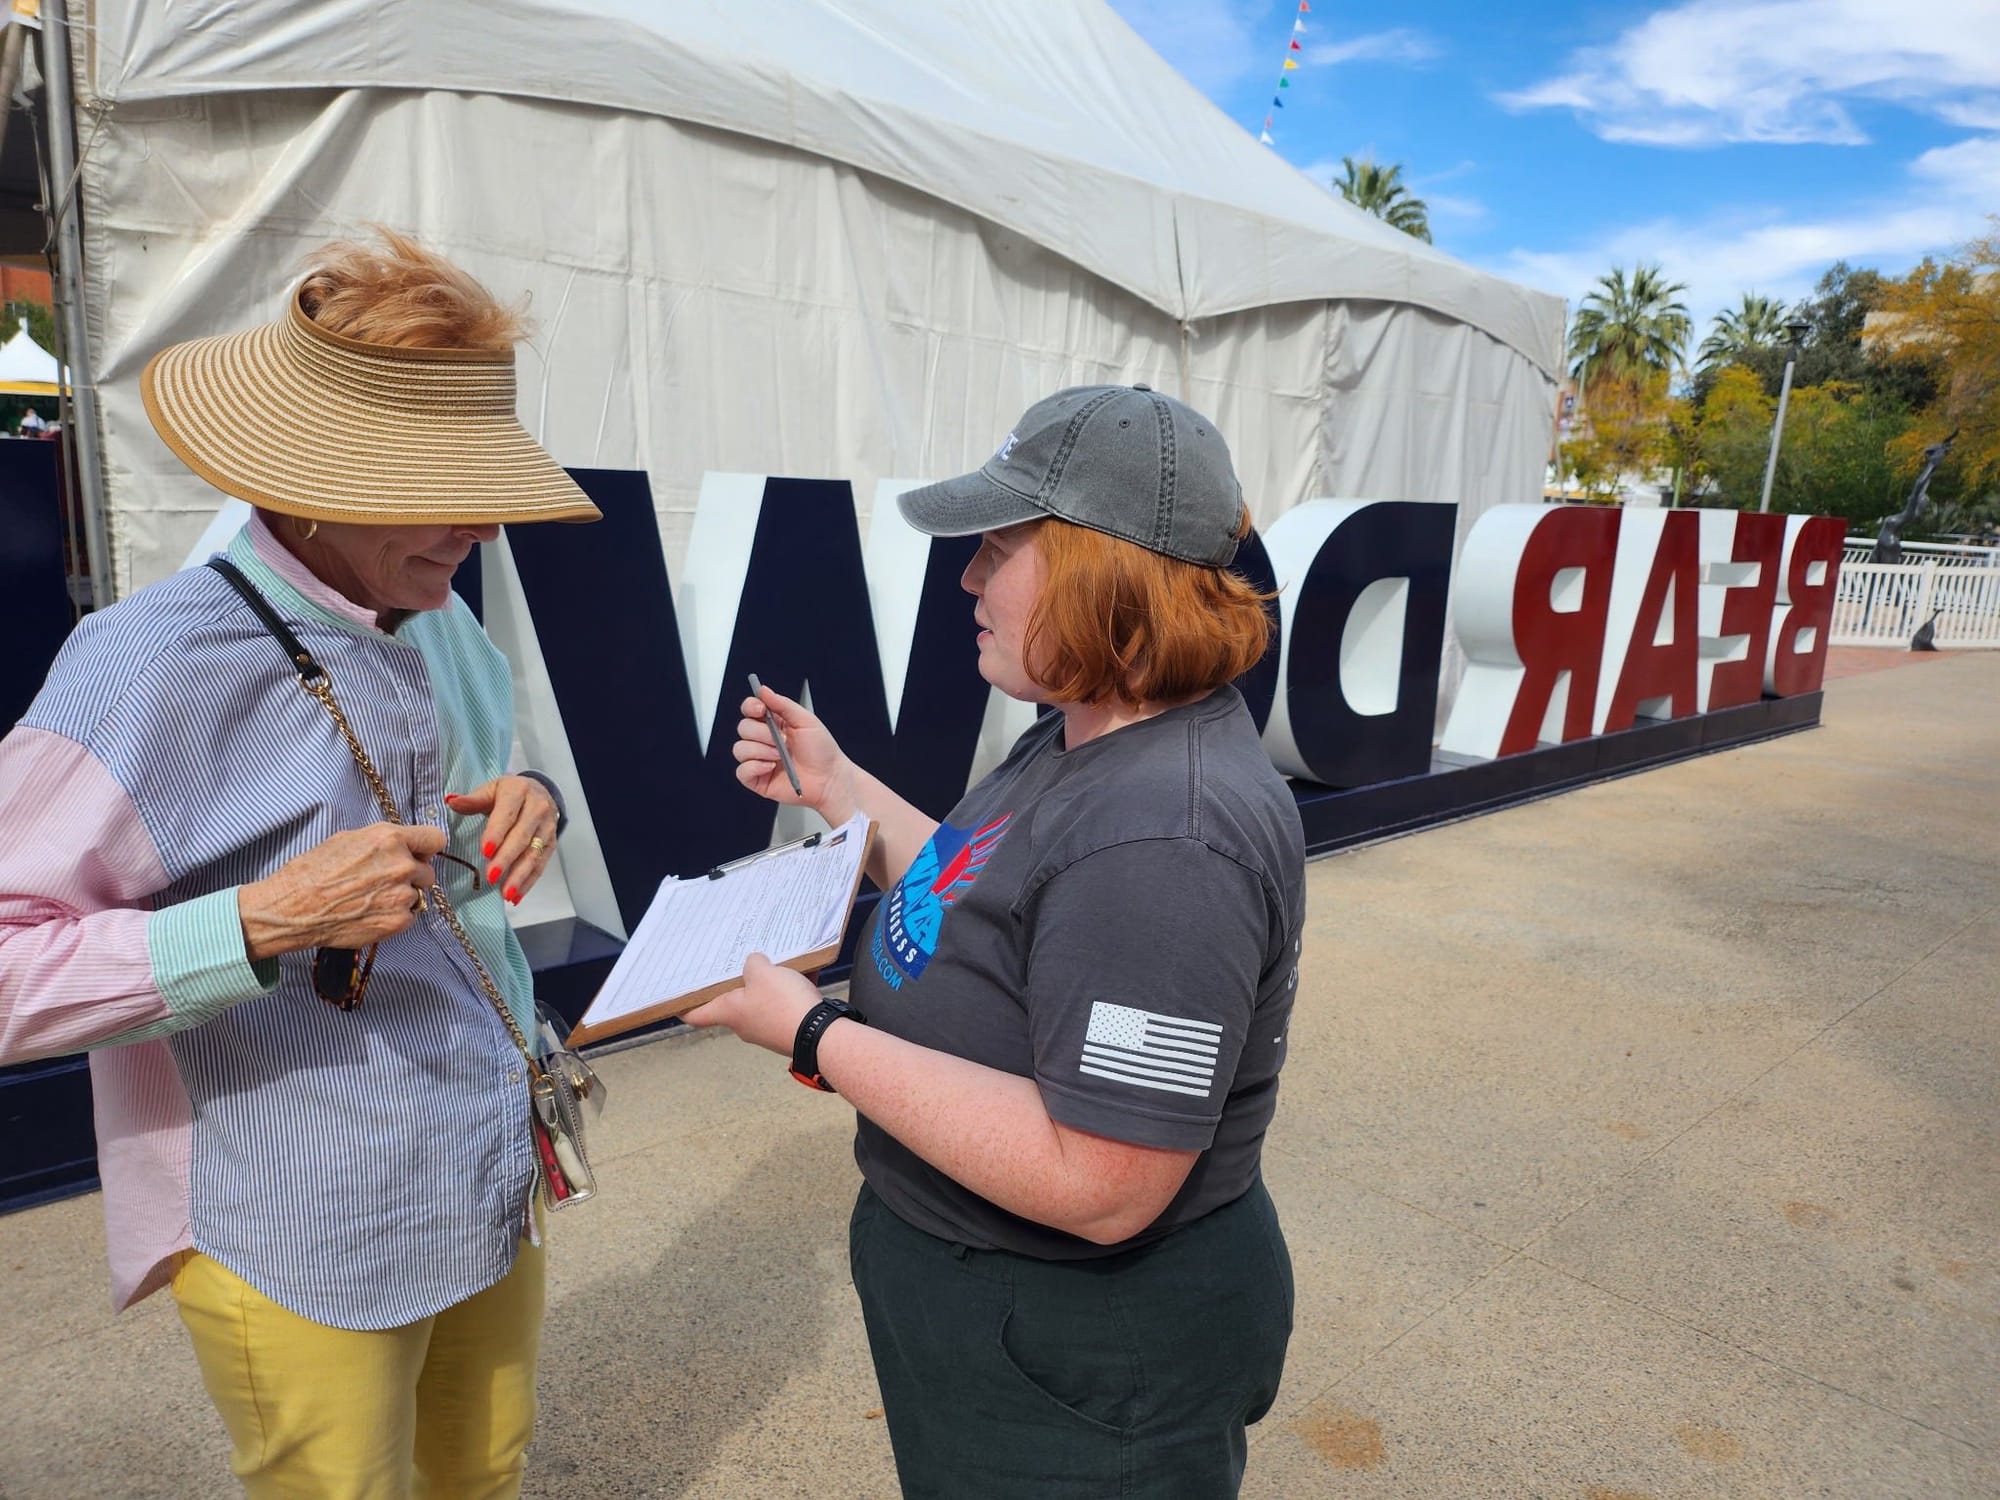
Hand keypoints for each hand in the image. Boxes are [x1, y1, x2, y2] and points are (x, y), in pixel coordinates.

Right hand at [239, 823, 448, 961]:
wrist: (294, 909)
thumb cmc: (313, 872)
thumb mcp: (349, 839)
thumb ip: (384, 842)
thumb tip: (405, 846)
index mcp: (390, 839)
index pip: (435, 839)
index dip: (425, 848)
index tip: (419, 854)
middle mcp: (402, 866)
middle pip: (427, 871)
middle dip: (411, 875)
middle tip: (383, 881)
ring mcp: (402, 896)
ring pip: (418, 895)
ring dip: (401, 897)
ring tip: (371, 898)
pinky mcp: (398, 921)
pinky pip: (409, 916)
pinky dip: (395, 916)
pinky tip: (370, 912)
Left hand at [444, 775, 560, 904]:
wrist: (540, 792)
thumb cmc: (509, 794)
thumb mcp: (490, 791)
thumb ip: (472, 800)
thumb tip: (450, 800)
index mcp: (519, 791)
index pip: (507, 814)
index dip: (497, 833)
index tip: (485, 851)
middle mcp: (537, 808)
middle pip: (522, 836)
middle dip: (506, 858)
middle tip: (491, 877)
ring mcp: (547, 827)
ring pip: (534, 854)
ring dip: (519, 875)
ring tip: (506, 893)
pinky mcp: (551, 843)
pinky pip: (541, 865)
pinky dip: (529, 882)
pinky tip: (516, 896)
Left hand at [683, 953, 821, 1054]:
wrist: (821, 1034)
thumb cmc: (784, 1004)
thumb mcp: (763, 972)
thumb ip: (753, 963)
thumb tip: (755, 964)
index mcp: (729, 1012)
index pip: (696, 1014)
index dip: (684, 1005)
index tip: (676, 998)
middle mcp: (744, 1024)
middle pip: (732, 1002)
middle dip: (738, 982)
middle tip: (739, 961)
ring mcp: (767, 1029)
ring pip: (763, 1000)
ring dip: (769, 983)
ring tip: (779, 962)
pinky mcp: (789, 1028)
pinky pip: (785, 1004)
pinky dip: (791, 989)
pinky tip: (804, 973)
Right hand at [733, 685, 854, 819]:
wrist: (829, 779)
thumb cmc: (822, 752)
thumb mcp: (806, 720)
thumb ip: (783, 704)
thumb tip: (763, 690)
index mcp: (774, 724)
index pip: (750, 710)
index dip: (750, 707)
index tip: (760, 708)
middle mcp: (764, 741)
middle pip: (743, 728)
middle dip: (761, 733)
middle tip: (780, 739)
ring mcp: (759, 760)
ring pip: (739, 749)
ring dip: (760, 751)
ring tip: (779, 756)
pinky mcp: (757, 779)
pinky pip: (741, 771)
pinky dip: (754, 767)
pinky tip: (771, 767)